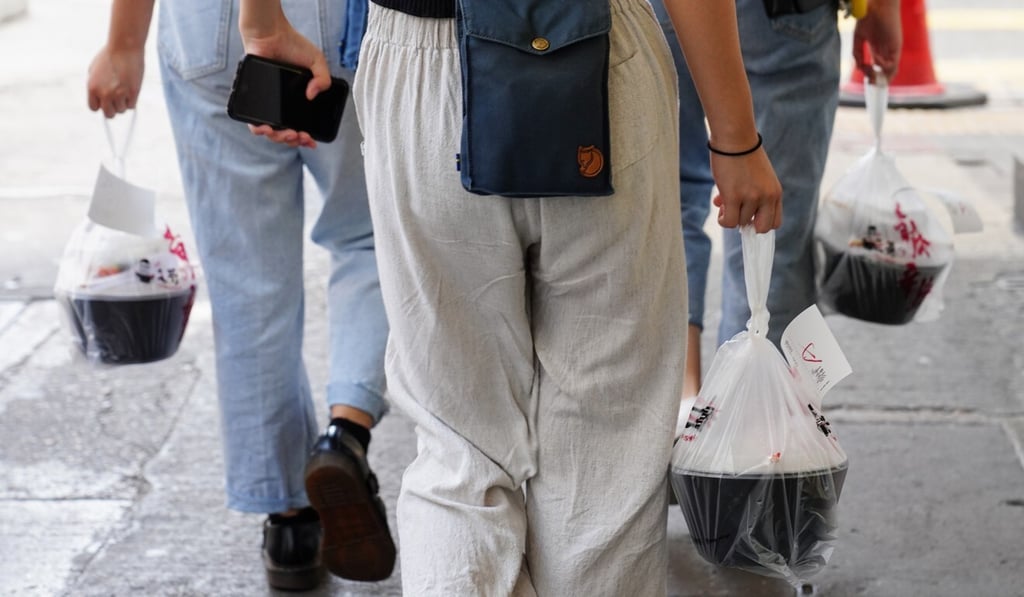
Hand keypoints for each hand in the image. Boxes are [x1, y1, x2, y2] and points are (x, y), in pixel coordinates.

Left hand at [87, 46, 143, 117]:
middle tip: (117, 100)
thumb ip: (95, 85)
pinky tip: (131, 88)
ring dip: (124, 103)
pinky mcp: (133, 93)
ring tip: (125, 89)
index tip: (106, 100)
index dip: (101, 105)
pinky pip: (132, 106)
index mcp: (92, 87)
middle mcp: (104, 93)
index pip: (94, 108)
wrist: (124, 47)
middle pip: (108, 114)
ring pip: (122, 110)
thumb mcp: (94, 69)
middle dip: (113, 108)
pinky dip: (132, 100)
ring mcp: (119, 94)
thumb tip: (99, 98)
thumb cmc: (110, 55)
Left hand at [238, 3, 331, 147]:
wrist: (270, 33)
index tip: (311, 141)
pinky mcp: (253, 100)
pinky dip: (259, 129)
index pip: (301, 126)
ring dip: (279, 138)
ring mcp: (267, 104)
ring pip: (271, 132)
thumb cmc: (293, 45)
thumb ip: (323, 78)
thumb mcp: (317, 61)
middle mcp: (281, 106)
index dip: (305, 138)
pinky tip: (267, 129)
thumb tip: (312, 95)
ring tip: (288, 134)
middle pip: (286, 134)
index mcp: (297, 101)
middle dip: (294, 140)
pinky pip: (253, 121)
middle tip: (300, 135)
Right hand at [710, 147, 782, 232]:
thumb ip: (753, 196)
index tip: (748, 217)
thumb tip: (728, 210)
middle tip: (737, 213)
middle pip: (762, 228)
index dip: (760, 223)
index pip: (775, 222)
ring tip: (723, 200)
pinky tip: (719, 207)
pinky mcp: (734, 196)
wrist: (735, 138)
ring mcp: (751, 197)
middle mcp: (767, 197)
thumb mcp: (757, 178)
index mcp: (775, 192)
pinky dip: (723, 219)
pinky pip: (729, 221)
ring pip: (740, 222)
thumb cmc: (743, 155)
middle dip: (748, 225)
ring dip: (730, 214)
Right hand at [853, 0, 902, 83]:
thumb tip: (859, 67)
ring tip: (871, 76)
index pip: (877, 67)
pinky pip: (893, 63)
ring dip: (881, 76)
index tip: (866, 81)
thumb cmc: (867, 17)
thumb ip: (857, 53)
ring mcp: (891, 49)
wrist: (876, 5)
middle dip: (878, 81)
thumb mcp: (858, 38)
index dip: (872, 76)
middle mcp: (885, 50)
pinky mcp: (896, 46)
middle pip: (885, 72)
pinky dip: (884, 67)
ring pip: (891, 71)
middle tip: (870, 83)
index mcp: (876, 48)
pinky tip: (875, 63)